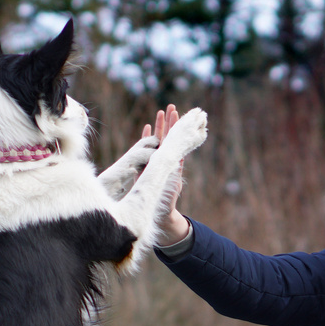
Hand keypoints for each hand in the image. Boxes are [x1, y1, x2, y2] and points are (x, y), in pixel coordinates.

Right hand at [148, 103, 191, 246]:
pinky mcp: (148, 169)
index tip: (176, 115)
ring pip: (158, 142)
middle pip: (167, 139)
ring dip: (160, 128)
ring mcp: (156, 165)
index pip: (173, 143)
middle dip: (169, 123)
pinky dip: (148, 139)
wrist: (161, 218)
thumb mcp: (170, 191)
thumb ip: (172, 179)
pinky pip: (147, 150)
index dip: (174, 129)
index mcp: (170, 165)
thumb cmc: (165, 206)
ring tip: (161, 112)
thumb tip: (177, 168)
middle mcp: (165, 163)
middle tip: (171, 107)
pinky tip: (148, 128)